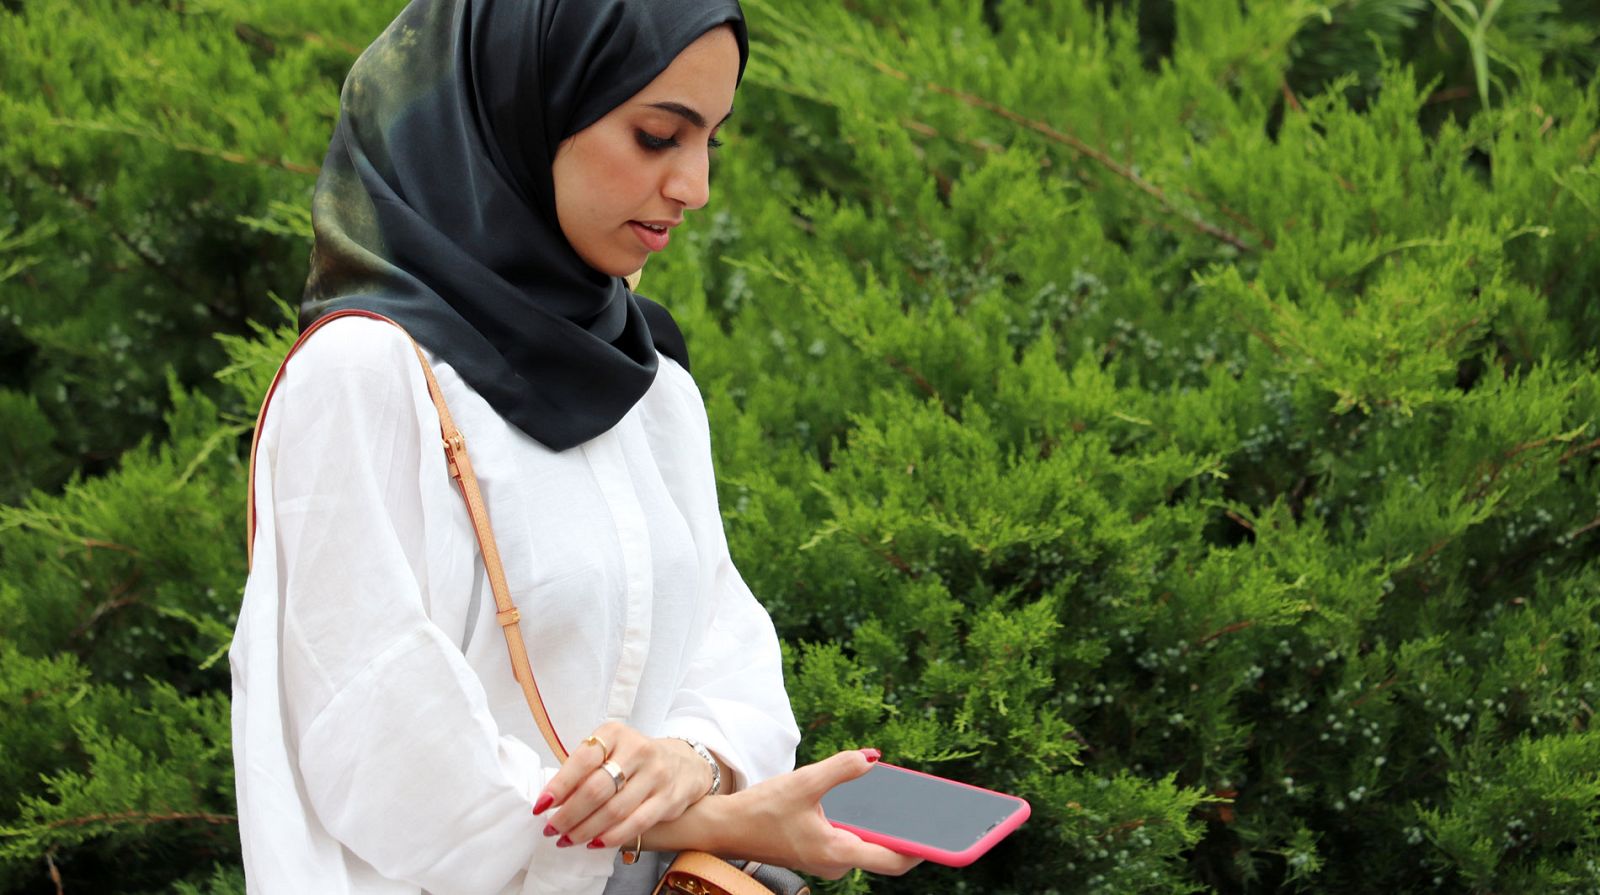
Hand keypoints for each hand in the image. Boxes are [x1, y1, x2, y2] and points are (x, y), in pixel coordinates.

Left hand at [534, 722, 710, 848]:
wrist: (682, 764)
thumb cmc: (631, 760)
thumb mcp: (608, 751)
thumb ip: (583, 770)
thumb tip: (551, 801)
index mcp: (615, 733)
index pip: (583, 760)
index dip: (560, 785)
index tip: (541, 805)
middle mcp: (638, 750)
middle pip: (597, 789)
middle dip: (569, 814)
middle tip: (551, 829)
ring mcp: (656, 775)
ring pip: (615, 810)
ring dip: (586, 829)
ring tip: (567, 839)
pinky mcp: (668, 799)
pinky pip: (636, 823)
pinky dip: (612, 837)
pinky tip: (595, 843)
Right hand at [677, 749, 921, 878]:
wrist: (724, 828)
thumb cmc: (759, 810)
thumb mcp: (803, 782)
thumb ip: (840, 768)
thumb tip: (873, 759)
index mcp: (837, 851)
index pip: (892, 860)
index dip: (921, 850)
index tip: (944, 838)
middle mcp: (836, 862)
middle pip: (885, 854)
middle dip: (907, 834)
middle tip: (932, 813)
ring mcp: (827, 860)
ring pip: (868, 847)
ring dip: (884, 829)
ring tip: (908, 804)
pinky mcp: (818, 852)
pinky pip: (852, 841)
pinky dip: (865, 826)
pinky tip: (870, 803)